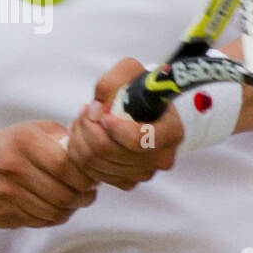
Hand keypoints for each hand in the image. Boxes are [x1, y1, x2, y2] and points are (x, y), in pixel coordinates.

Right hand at [0, 121, 98, 228]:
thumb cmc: (5, 149)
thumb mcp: (29, 130)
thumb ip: (60, 136)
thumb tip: (90, 149)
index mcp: (24, 141)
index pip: (66, 166)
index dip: (86, 177)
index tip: (92, 178)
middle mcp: (13, 167)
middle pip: (64, 194)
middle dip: (84, 197)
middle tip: (88, 193)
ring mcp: (7, 194)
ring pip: (55, 212)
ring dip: (71, 209)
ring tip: (73, 200)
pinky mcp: (4, 214)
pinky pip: (41, 222)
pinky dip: (54, 217)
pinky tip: (54, 207)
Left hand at [65, 58, 183, 188]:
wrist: (143, 108)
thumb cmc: (139, 89)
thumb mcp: (130, 71)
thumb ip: (111, 82)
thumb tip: (96, 111)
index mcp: (171, 132)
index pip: (137, 139)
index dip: (113, 128)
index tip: (103, 114)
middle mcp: (161, 158)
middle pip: (109, 151)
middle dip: (88, 127)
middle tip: (85, 111)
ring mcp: (144, 173)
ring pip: (96, 162)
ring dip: (80, 138)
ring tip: (83, 120)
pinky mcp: (127, 182)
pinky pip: (93, 174)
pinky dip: (81, 154)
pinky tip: (85, 136)